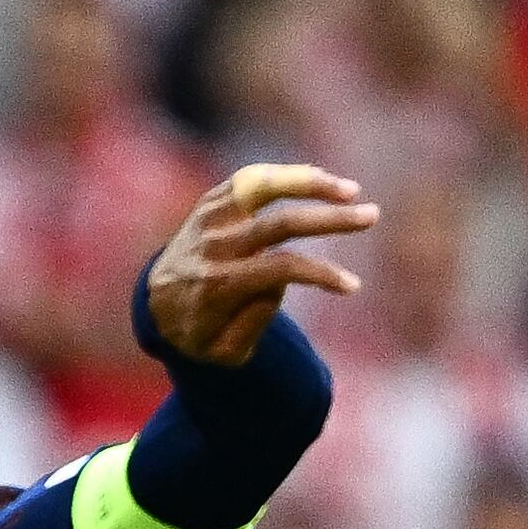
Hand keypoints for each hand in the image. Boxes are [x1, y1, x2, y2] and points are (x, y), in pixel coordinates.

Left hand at [141, 162, 377, 366]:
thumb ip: (252, 323)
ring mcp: (211, 217)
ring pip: (263, 185)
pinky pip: (253, 179)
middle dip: (330, 219)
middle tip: (372, 216)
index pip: (280, 269)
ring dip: (311, 182)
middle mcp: (216, 245)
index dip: (320, 274)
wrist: (155, 301)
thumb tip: (281, 282)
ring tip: (351, 190)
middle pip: (280, 223)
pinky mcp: (213, 200)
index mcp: (219, 284)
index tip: (352, 286)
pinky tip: (324, 182)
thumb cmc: (199, 331)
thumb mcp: (220, 352)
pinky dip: (289, 176)